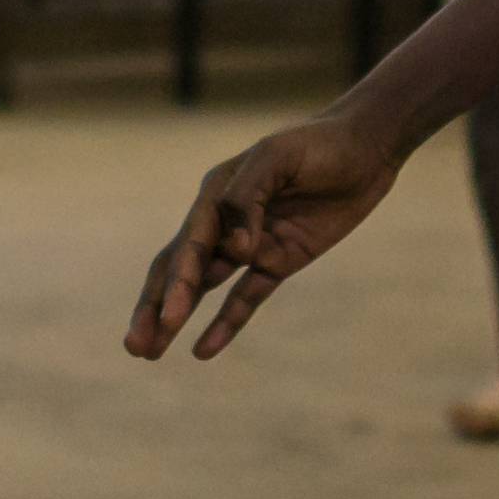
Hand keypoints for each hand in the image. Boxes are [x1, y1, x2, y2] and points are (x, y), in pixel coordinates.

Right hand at [127, 116, 404, 360]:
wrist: (366, 147)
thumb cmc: (318, 145)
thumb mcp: (278, 159)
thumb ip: (248, 200)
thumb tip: (235, 250)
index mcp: (216, 193)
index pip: (189, 245)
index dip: (178, 283)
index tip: (172, 318)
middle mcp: (225, 222)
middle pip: (181, 270)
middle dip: (155, 307)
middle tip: (133, 346)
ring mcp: (252, 245)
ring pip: (204, 288)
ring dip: (176, 318)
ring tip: (147, 353)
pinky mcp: (279, 262)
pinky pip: (246, 298)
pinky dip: (225, 324)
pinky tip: (202, 351)